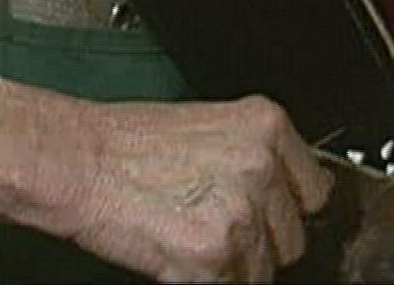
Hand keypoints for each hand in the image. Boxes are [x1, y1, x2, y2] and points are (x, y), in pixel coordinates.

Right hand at [67, 95, 332, 282]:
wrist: (77, 160)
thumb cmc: (126, 144)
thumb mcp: (209, 128)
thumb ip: (254, 158)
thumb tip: (285, 196)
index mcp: (266, 125)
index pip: (316, 190)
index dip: (286, 210)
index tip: (269, 217)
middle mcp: (262, 165)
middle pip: (294, 237)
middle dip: (260, 243)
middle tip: (211, 225)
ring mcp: (242, 212)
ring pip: (265, 271)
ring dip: (233, 268)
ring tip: (188, 237)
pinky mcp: (214, 255)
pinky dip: (204, 282)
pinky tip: (177, 255)